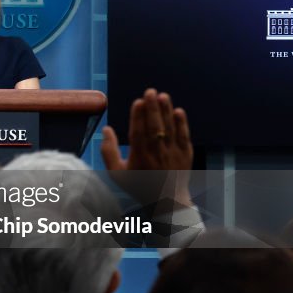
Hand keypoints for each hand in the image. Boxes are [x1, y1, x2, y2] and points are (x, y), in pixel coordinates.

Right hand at [101, 88, 192, 207]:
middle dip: (152, 107)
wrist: (166, 201)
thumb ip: (108, 151)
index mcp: (139, 157)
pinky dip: (182, 124)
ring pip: (169, 128)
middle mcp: (156, 153)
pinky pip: (184, 136)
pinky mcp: (186, 154)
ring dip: (166, 111)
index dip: (137, 116)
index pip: (138, 132)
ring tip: (163, 95)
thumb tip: (106, 129)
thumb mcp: (116, 172)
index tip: (138, 101)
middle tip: (150, 91)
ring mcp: (173, 153)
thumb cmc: (138, 185)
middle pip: (154, 127)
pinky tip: (178, 111)